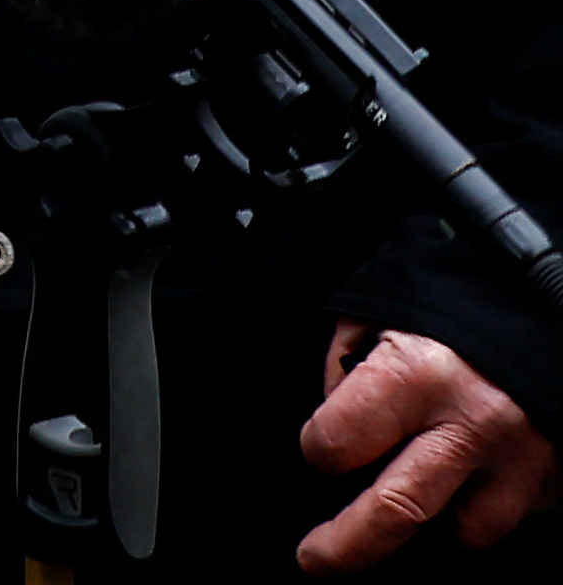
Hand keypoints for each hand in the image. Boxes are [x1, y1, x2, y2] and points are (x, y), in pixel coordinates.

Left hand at [303, 325, 553, 566]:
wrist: (543, 298)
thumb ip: (348, 368)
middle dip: (347, 545)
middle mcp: (470, 422)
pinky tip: (474, 475)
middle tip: (318, 559)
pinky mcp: (558, 473)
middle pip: (397, 510)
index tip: (320, 446)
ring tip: (420, 492)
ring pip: (468, 530)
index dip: (318, 446)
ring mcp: (522, 455)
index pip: (339, 442)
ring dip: (439, 520)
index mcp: (414, 373)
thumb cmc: (452, 300)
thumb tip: (334, 419)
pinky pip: (516, 514)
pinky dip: (489, 503)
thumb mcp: (379, 311)